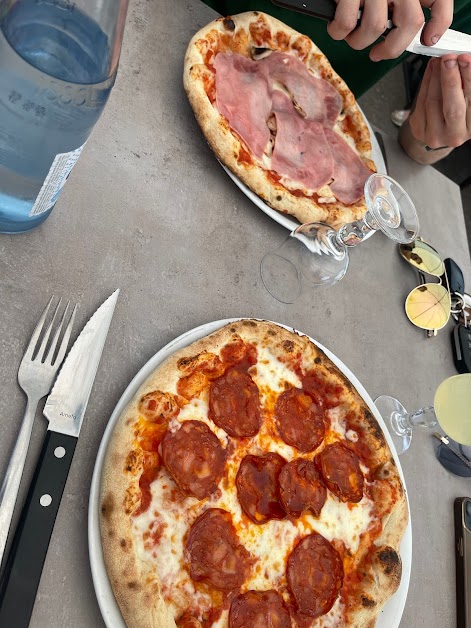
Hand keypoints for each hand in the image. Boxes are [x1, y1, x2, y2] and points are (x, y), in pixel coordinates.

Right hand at [327, 0, 452, 60]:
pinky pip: (347, 23)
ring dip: (359, 41)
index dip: (438, 26)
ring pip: (376, 28)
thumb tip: (418, 33)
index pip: (440, 2)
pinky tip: (337, 26)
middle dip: (392, 49)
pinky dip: (338, 31)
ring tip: (351, 35)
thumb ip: (406, 5)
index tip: (427, 40)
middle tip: (378, 53)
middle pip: (410, 24)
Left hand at [409, 54, 470, 149]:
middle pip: (452, 107)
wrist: (441, 129)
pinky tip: (431, 69)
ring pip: (433, 102)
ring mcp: (435, 136)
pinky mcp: (419, 131)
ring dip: (435, 76)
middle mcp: (455, 136)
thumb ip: (466, 83)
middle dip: (450, 79)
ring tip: (439, 60)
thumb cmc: (460, 109)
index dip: (468, 77)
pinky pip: (420, 103)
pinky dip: (426, 82)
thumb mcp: (467, 98)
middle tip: (449, 58)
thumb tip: (462, 60)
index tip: (465, 58)